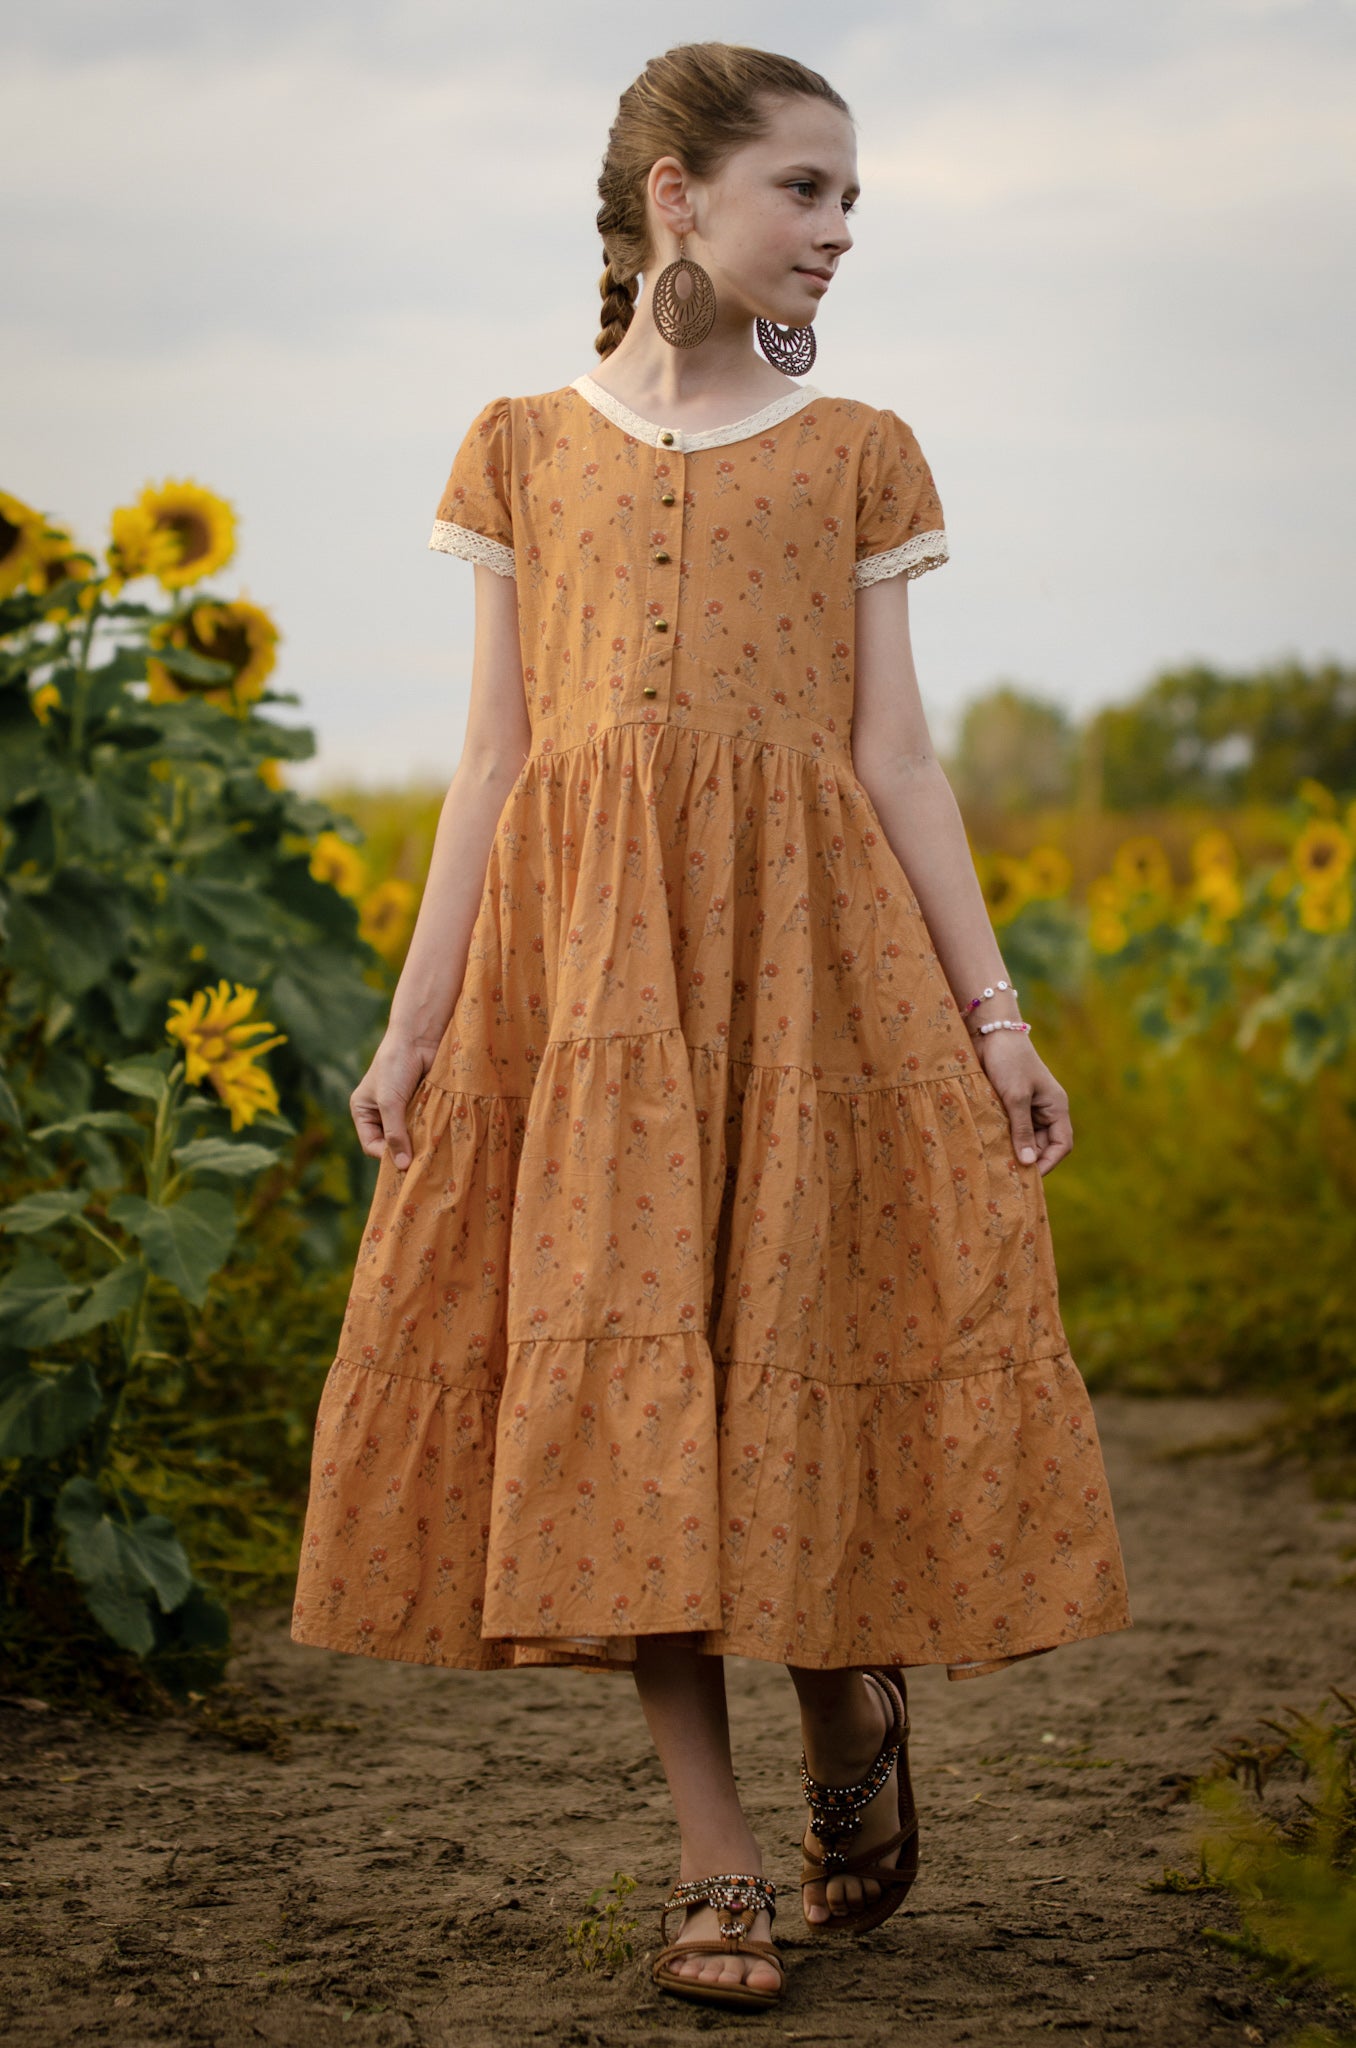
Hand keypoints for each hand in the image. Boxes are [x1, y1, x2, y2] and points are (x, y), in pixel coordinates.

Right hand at [350, 1033, 439, 1171]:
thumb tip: (402, 1166)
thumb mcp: (390, 1103)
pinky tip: (439, 1137)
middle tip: (421, 1163)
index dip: (386, 1156)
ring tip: (431, 1150)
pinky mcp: (422, 1104)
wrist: (420, 1038)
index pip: (371, 1145)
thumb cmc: (395, 1066)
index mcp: (364, 1111)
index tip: (404, 1164)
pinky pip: (425, 1125)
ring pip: (410, 1136)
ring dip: (419, 1142)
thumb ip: (395, 1133)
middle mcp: (381, 1113)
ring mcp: (403, 1109)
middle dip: (404, 1151)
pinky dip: (431, 1132)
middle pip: (392, 1143)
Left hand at [972, 1029, 1071, 1174]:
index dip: (1048, 1162)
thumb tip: (1028, 1162)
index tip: (1028, 1176)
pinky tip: (989, 1146)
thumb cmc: (1009, 1061)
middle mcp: (1045, 1110)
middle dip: (1027, 1158)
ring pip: (1024, 1138)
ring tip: (996, 1162)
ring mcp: (1027, 1107)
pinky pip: (1010, 1128)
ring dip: (1012, 1149)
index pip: (1061, 1145)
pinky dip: (1002, 1138)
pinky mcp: (1009, 1103)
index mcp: (1056, 1107)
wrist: (990, 1031)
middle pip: (1042, 1145)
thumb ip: (1021, 1130)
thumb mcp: (1016, 1097)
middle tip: (1006, 1173)